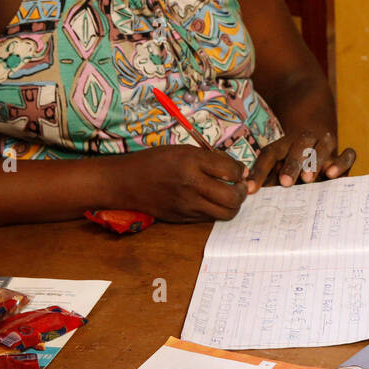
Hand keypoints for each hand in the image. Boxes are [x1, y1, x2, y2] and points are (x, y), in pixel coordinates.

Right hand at [114, 146, 247, 221]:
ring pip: (226, 213)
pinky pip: (210, 218)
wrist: (126, 182)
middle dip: (242, 192)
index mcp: (192, 162)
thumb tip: (240, 171)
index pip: (231, 171)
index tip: (238, 171)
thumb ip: (212, 159)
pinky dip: (216, 210)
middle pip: (232, 197)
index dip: (240, 171)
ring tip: (228, 195)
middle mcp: (191, 185)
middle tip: (239, 186)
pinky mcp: (183, 218)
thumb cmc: (156, 161)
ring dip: (233, 204)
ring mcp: (187, 205)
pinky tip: (211, 201)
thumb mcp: (184, 150)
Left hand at [246, 130, 355, 192]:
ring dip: (316, 160)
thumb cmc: (291, 172)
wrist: (318, 152)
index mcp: (284, 145)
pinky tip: (332, 175)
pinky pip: (348, 154)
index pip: (270, 153)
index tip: (252, 189)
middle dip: (292, 164)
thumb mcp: (276, 174)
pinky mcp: (343, 156)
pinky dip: (341, 162)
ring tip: (308, 179)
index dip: (260, 171)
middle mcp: (305, 142)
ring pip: (323, 144)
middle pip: (299, 145)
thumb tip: (246, 193)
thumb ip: (266, 182)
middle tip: (285, 182)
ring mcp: (326, 146)